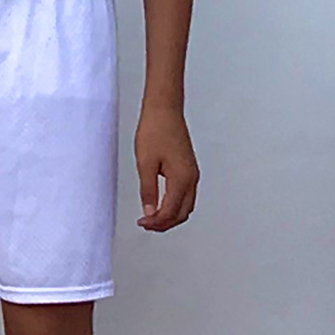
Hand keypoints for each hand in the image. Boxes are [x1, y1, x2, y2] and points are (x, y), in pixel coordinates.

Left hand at [133, 102, 199, 231]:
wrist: (164, 109)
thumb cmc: (155, 130)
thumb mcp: (145, 163)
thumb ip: (148, 190)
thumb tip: (149, 212)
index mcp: (182, 178)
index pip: (171, 211)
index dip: (156, 222)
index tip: (142, 223)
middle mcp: (191, 178)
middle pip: (182, 213)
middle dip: (165, 223)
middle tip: (146, 224)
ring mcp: (192, 173)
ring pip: (186, 205)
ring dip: (171, 215)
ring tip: (152, 218)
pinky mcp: (189, 168)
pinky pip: (186, 194)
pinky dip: (175, 204)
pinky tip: (161, 203)